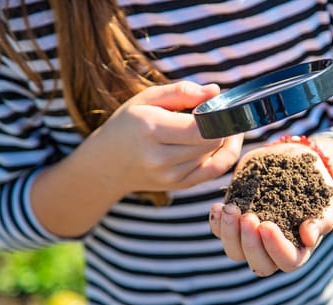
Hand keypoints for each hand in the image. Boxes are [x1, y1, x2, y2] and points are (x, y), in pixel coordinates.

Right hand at [88, 81, 243, 194]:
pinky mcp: (181, 185)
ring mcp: (171, 176)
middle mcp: (161, 158)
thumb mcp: (146, 99)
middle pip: (212, 141)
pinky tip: (223, 140)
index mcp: (151, 130)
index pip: (200, 128)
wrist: (108, 164)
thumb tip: (215, 91)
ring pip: (216, 154)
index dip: (214, 114)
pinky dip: (225, 153)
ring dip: (220, 137)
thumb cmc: (128, 125)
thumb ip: (181, 91)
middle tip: (212, 112)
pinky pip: (216, 170)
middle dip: (220, 124)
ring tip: (208, 125)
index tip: (210, 103)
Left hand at [209, 142, 332, 275]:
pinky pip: (219, 233)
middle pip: (258, 265)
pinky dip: (216, 222)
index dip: (276, 248)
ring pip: (235, 252)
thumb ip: (319, 220)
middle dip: (250, 244)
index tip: (267, 225)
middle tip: (248, 217)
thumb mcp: (323, 199)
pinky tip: (219, 206)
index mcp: (297, 249)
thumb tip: (309, 238)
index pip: (287, 261)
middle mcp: (271, 249)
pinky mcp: (233, 223)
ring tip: (231, 209)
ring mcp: (250, 238)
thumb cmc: (313, 183)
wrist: (293, 160)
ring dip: (229, 233)